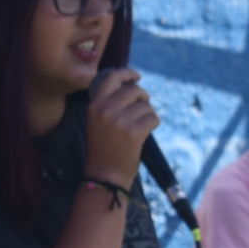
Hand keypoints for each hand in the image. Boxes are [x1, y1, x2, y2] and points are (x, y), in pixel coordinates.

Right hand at [83, 67, 158, 187]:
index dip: (127, 73)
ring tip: (141, 125)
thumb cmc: (104, 147)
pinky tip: (146, 132)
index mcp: (95, 105)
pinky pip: (153, 118)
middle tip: (143, 107)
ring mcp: (120, 121)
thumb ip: (109, 102)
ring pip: (145, 105)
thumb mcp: (97, 121)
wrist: (105, 174)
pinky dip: (153, 123)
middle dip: (143, 97)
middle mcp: (106, 110)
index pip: (112, 78)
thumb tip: (132, 84)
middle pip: (134, 90)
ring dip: (148, 113)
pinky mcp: (135, 132)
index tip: (137, 76)